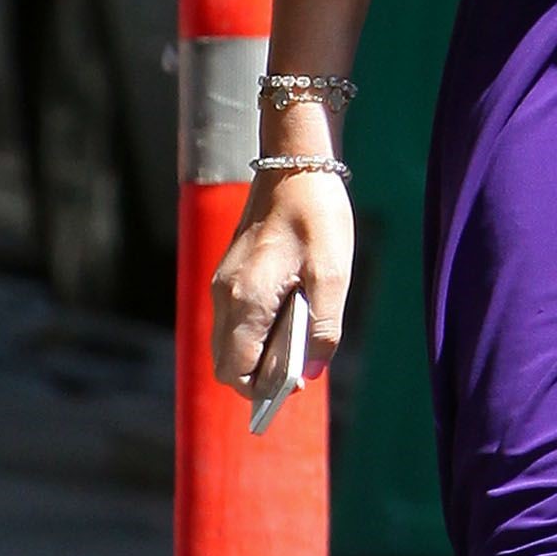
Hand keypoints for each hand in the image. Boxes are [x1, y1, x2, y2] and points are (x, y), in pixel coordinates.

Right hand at [209, 168, 354, 395]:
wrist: (295, 165)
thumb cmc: (318, 217)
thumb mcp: (333, 275)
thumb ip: (324, 329)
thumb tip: (310, 375)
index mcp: (246, 300)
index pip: (234, 370)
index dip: (261, 390)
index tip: (294, 388)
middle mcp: (224, 295)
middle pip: (226, 362)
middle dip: (258, 376)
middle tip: (301, 369)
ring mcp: (223, 283)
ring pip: (228, 342)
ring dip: (258, 353)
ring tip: (299, 342)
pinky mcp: (230, 273)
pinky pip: (235, 319)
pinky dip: (256, 331)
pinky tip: (291, 317)